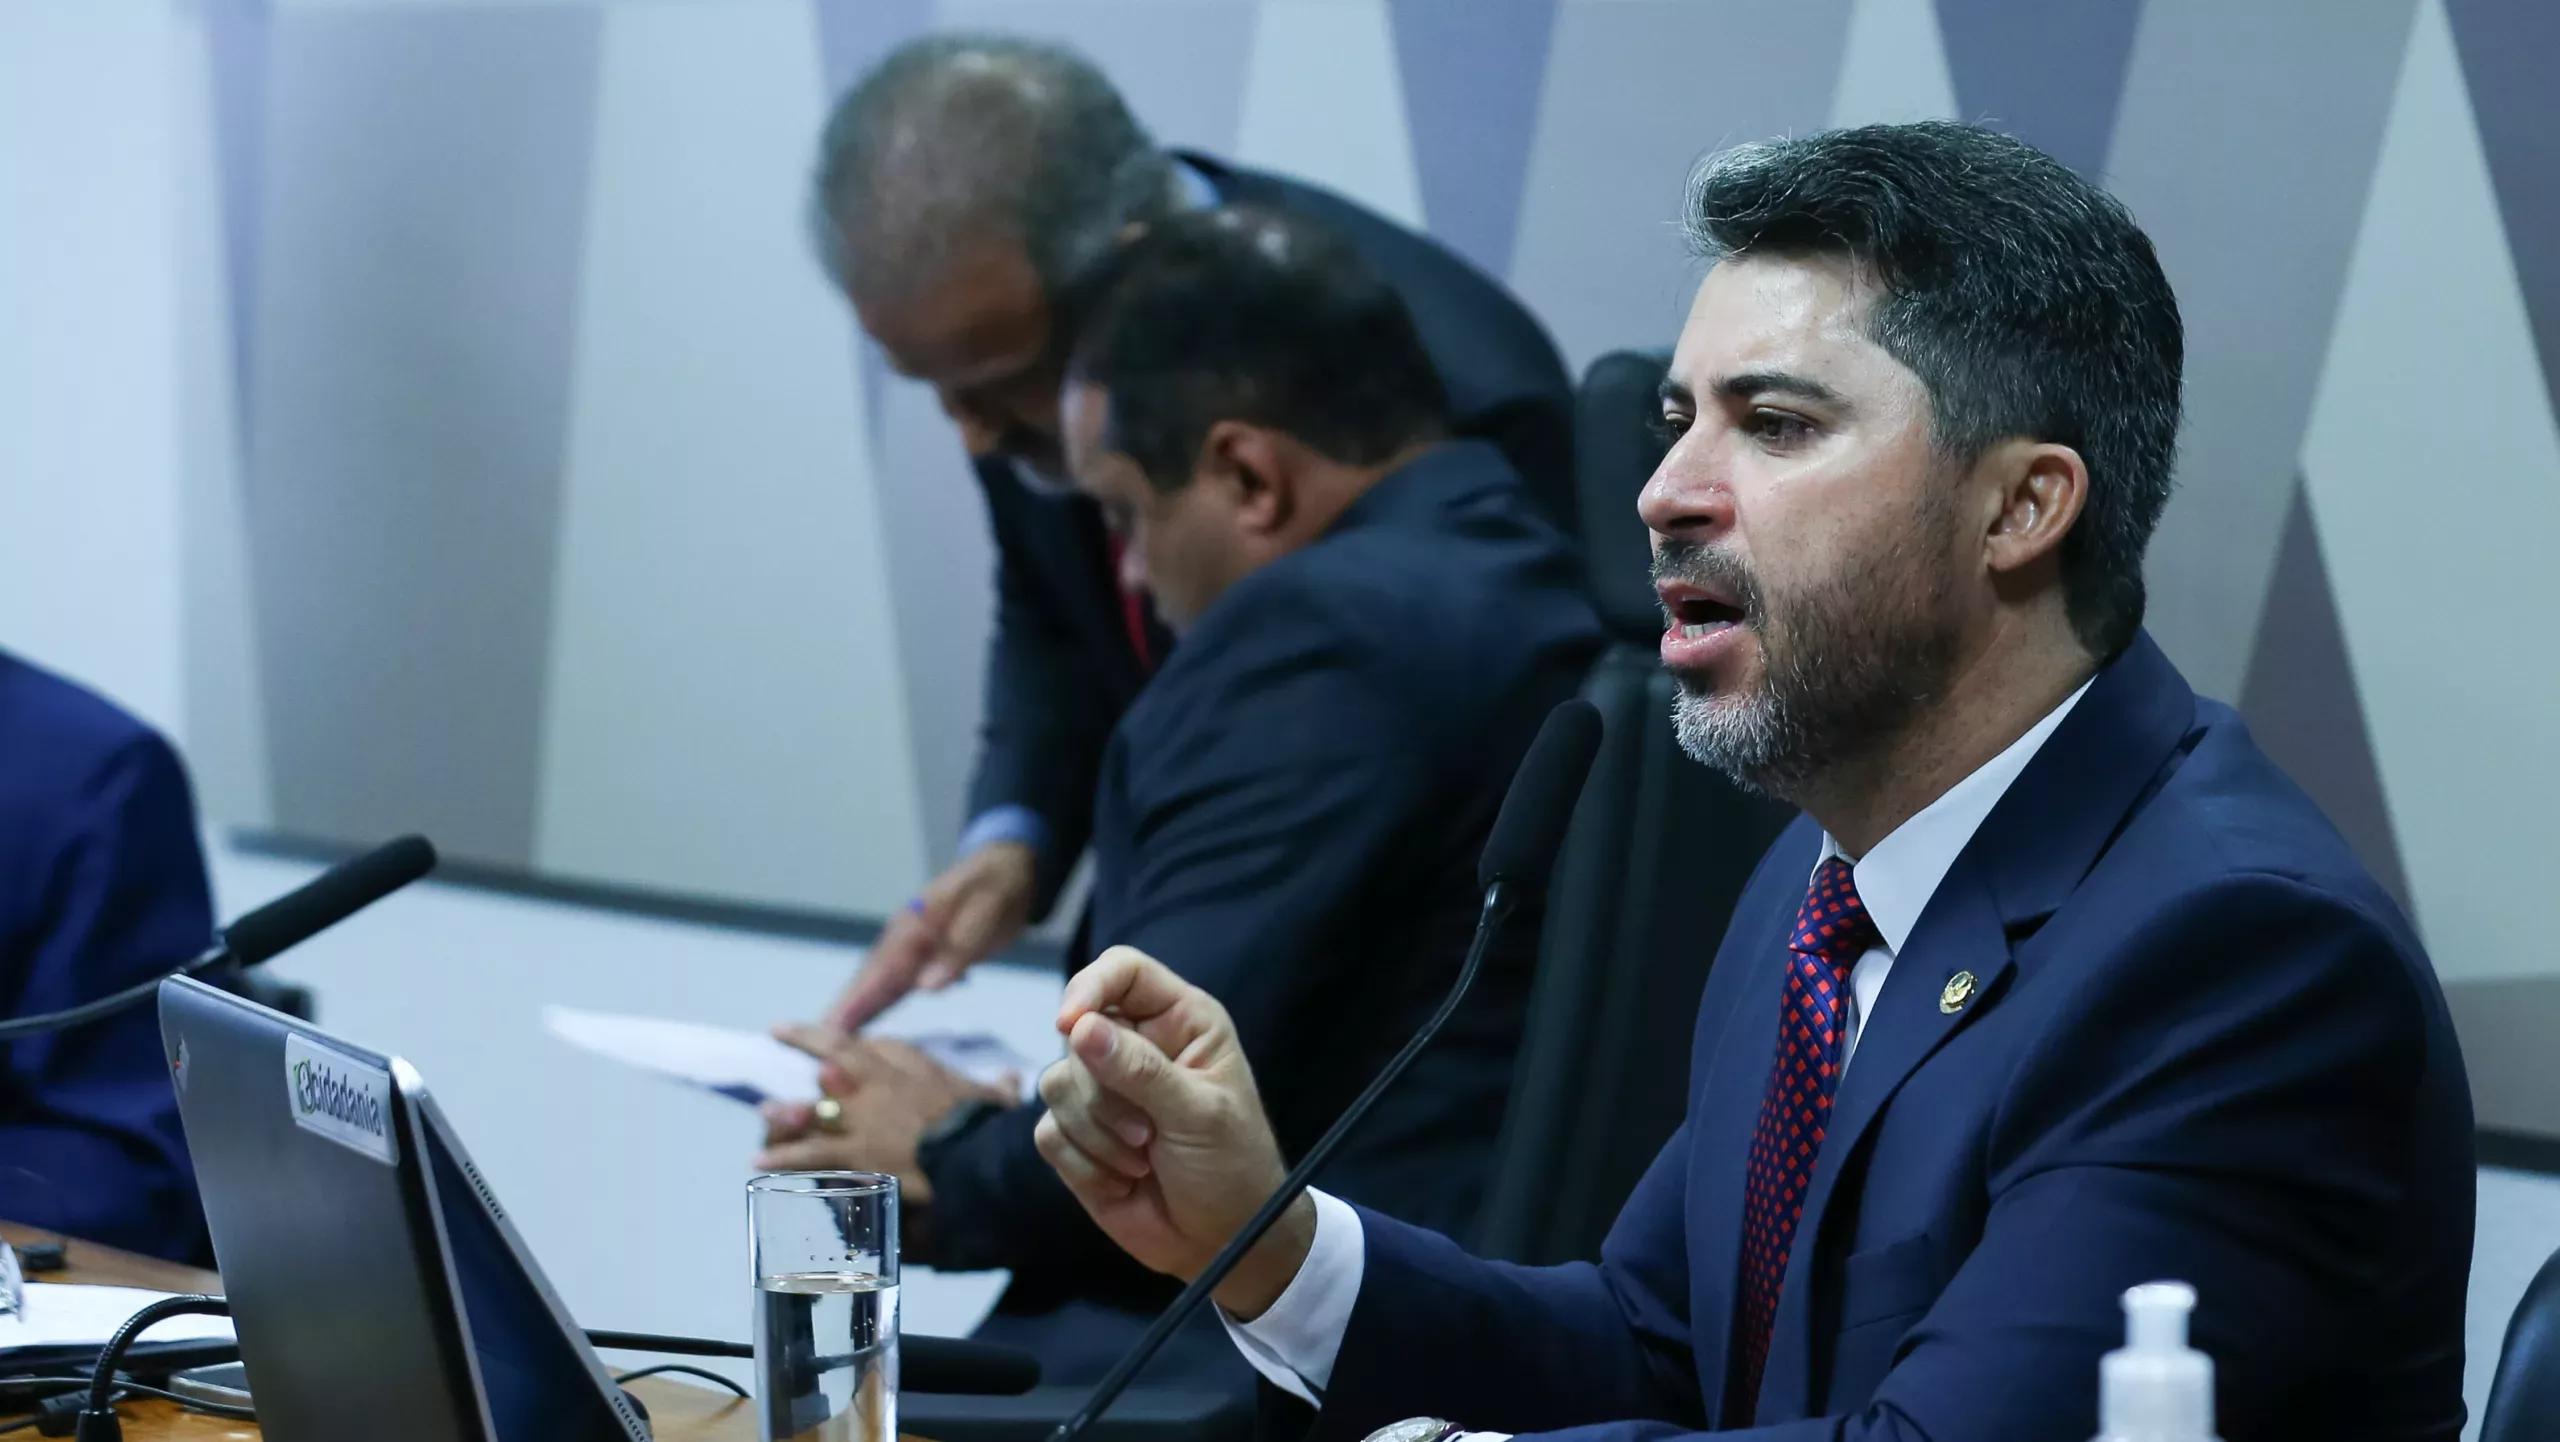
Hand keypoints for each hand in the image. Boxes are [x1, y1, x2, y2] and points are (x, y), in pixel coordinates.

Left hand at [756, 1028, 1019, 1202]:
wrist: (976, 1153)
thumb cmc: (986, 1124)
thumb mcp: (993, 1098)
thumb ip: (997, 1088)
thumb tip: (1011, 1079)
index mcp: (915, 1067)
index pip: (882, 1046)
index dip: (859, 1042)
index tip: (841, 1040)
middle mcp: (881, 1081)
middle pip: (838, 1052)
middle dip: (809, 1040)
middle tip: (781, 1032)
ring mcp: (862, 1115)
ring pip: (815, 1103)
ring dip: (789, 1107)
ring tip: (766, 1109)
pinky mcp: (852, 1150)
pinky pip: (809, 1152)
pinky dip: (784, 1156)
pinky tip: (759, 1160)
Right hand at [826, 842, 1037, 1030]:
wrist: (1006, 868)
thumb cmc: (996, 887)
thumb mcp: (986, 911)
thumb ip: (959, 948)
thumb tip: (926, 986)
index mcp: (916, 925)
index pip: (880, 970)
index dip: (856, 1001)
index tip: (830, 1028)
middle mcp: (905, 938)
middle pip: (869, 979)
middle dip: (843, 1011)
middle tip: (815, 1044)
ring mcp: (911, 947)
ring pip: (878, 984)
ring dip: (856, 1011)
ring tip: (830, 1043)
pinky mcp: (923, 957)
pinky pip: (895, 984)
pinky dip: (877, 1004)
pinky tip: (867, 1024)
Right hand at [1032, 947, 1311, 1319]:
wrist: (1223, 1243)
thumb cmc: (1233, 1167)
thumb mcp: (1200, 1114)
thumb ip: (1141, 1070)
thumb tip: (1080, 1027)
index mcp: (1179, 1021)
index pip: (1122, 971)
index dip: (1090, 987)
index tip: (1070, 1024)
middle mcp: (1136, 1045)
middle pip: (1078, 1036)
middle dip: (1105, 1095)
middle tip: (1149, 1135)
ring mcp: (1102, 1092)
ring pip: (1055, 1084)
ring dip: (1097, 1133)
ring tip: (1143, 1160)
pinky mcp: (1077, 1137)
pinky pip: (1048, 1133)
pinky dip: (1083, 1163)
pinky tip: (1123, 1182)